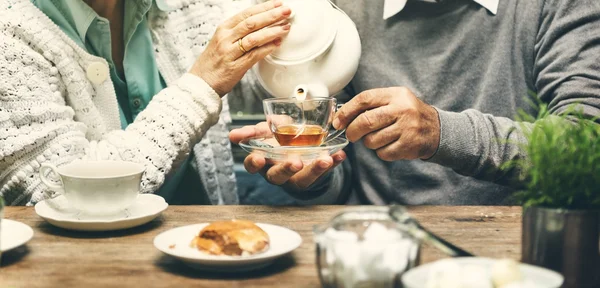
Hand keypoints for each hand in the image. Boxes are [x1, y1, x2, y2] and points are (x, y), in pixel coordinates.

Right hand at [190, 0, 290, 95]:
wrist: (200, 83)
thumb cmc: (213, 63)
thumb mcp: (222, 42)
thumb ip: (238, 33)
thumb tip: (261, 25)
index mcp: (223, 29)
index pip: (246, 13)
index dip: (264, 7)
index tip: (278, 4)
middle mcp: (225, 38)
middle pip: (252, 23)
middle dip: (272, 15)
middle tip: (287, 11)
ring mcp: (229, 52)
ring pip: (254, 37)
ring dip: (273, 31)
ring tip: (286, 27)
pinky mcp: (235, 67)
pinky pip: (254, 55)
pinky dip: (267, 48)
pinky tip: (277, 44)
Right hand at [229, 122, 345, 188]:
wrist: (298, 144)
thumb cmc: (278, 139)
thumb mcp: (266, 132)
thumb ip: (253, 131)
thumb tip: (233, 135)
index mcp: (263, 162)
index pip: (253, 165)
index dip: (254, 163)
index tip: (258, 157)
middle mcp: (278, 172)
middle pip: (278, 176)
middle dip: (286, 169)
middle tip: (296, 162)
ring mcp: (297, 176)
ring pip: (303, 179)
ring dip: (315, 169)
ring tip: (325, 159)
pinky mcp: (314, 176)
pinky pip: (325, 172)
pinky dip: (333, 163)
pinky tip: (340, 155)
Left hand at [332, 87, 439, 160]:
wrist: (436, 130)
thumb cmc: (407, 114)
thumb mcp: (394, 100)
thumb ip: (371, 104)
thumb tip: (341, 115)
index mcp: (395, 95)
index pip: (364, 99)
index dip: (346, 111)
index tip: (338, 121)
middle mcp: (402, 110)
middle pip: (365, 121)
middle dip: (352, 131)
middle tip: (350, 135)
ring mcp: (407, 128)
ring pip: (372, 140)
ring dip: (368, 143)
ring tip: (377, 138)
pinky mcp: (409, 146)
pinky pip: (383, 153)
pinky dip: (381, 152)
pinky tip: (389, 145)